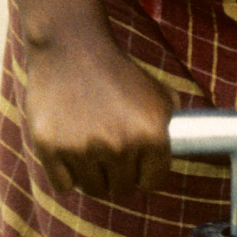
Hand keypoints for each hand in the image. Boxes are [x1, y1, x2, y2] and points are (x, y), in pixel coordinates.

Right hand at [22, 28, 173, 198]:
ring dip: (92, 175)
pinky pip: (63, 185)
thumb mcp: (158, 93)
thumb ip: (173, 126)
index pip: (152, 182)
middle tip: (108, 148)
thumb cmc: (117, 72)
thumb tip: (186, 148)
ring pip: (93, 189)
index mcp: (151, 135)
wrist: (73, 46)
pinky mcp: (49, 147)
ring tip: (89, 146)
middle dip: (118, 173)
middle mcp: (119, 145)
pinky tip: (68, 149)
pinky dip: (65, 174)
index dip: (144, 172)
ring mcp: (82, 148)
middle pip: (122, 189)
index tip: (136, 161)